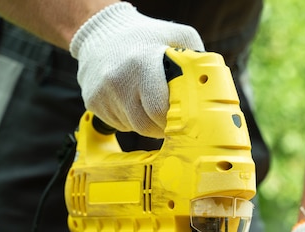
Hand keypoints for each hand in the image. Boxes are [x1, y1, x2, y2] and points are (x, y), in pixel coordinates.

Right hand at [69, 2, 203, 137]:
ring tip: (149, 102)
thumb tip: (212, 90)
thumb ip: (196, 60)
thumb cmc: (145, 36)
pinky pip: (118, 124)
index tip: (183, 120)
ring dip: (146, 123)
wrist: (101, 31)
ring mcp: (102, 93)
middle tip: (172, 121)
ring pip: (132, 127)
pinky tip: (131, 100)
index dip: (174, 120)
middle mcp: (118, 80)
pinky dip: (129, 119)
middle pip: (145, 125)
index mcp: (142, 63)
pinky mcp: (92, 102)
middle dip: (162, 127)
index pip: (159, 109)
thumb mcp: (176, 36)